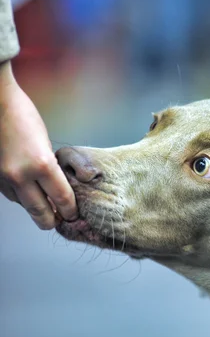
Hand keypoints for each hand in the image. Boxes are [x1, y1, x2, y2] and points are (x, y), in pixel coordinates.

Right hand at [0, 62, 77, 228]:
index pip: (63, 199)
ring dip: (37, 208)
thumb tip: (57, 188)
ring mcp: (5, 179)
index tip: (75, 213)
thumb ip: (50, 168)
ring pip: (26, 207)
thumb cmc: (22, 116)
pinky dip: (23, 197)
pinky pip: (12, 196)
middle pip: (42, 214)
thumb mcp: (46, 142)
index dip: (71, 210)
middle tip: (63, 220)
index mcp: (41, 164)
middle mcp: (22, 176)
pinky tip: (30, 190)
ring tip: (48, 205)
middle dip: (54, 220)